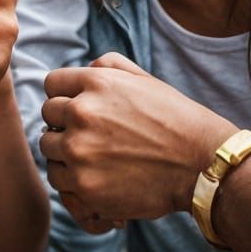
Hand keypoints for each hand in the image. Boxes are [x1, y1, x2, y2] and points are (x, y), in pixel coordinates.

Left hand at [40, 53, 234, 227]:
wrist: (203, 165)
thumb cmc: (176, 120)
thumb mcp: (143, 79)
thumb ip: (107, 66)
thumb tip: (82, 70)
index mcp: (95, 83)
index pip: (52, 84)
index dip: (64, 96)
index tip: (78, 109)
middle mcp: (81, 112)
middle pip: (47, 115)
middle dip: (64, 123)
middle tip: (89, 135)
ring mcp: (80, 150)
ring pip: (48, 148)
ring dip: (64, 152)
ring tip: (91, 158)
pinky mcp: (85, 185)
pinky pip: (58, 179)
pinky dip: (72, 180)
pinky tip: (95, 177)